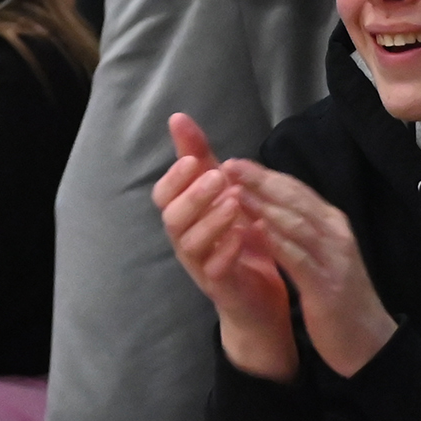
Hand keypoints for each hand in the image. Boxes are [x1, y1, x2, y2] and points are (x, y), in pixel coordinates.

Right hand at [153, 114, 296, 379]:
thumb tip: (178, 118)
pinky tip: (243, 235)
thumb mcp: (220, 194)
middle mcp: (184, 241)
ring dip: (211, 220)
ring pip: (190, 243)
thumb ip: (199, 159)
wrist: (258, 303)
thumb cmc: (236, 241)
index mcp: (183, 218)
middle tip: (218, 177)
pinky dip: (226, 251)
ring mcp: (200, 266)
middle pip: (172, 217)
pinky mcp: (221, 288)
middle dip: (193, 195)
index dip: (174, 178)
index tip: (193, 160)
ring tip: (235, 203)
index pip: (163, 195)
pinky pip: (215, 270)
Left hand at [230, 163, 396, 377]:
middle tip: (228, 165)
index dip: (264, 174)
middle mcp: (336, 234)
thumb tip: (262, 207)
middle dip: (260, 180)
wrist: (369, 343)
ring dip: (264, 205)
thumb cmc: (337, 297)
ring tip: (234, 192)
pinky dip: (276, 242)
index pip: (296, 190)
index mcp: (332, 225)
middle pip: (296, 199)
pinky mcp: (328, 285)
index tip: (233, 161)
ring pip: (297, 222)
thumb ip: (296, 232)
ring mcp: (334, 258)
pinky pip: (299, 258)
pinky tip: (253, 232)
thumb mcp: (318, 257)